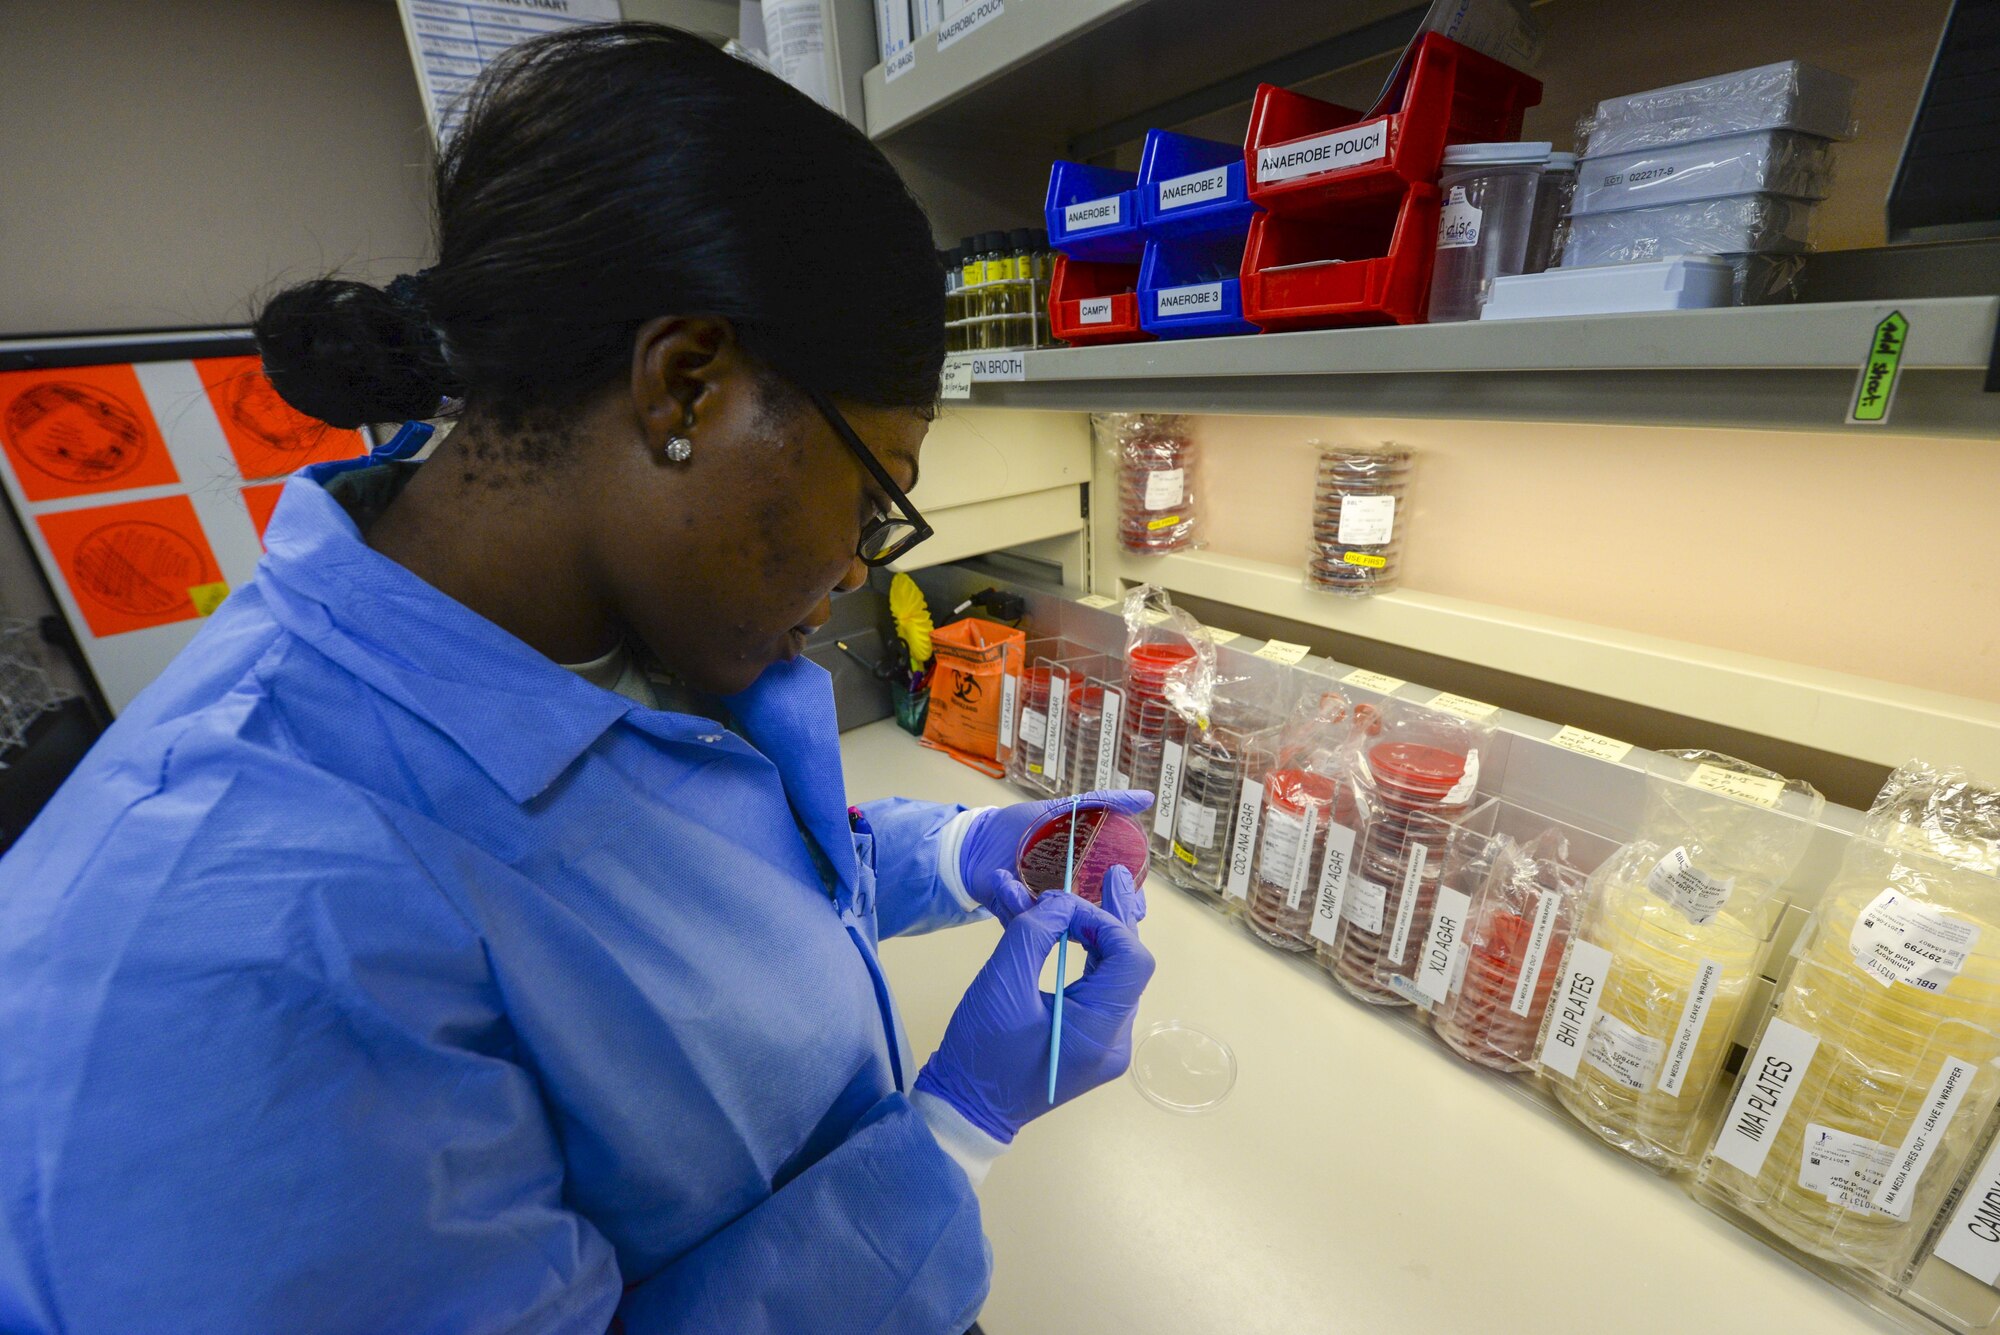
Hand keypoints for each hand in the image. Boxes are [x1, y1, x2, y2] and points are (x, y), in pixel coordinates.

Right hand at [913, 865, 1153, 1142]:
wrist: (963, 1111)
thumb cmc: (980, 1053)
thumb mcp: (1000, 985)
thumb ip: (1033, 934)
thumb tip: (1060, 905)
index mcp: (1101, 1031)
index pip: (1130, 959)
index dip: (1105, 921)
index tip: (1063, 907)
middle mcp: (1113, 1039)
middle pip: (1126, 965)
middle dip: (1112, 918)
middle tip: (1114, 875)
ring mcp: (1100, 1043)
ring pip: (1108, 974)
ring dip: (1090, 934)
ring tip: (1089, 893)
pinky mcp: (1082, 1041)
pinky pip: (1090, 989)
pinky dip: (1076, 957)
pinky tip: (1064, 927)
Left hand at [958, 790, 1152, 913]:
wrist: (978, 839)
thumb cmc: (1022, 826)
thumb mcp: (1066, 809)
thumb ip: (1104, 803)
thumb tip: (1147, 797)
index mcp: (1086, 879)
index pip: (1118, 899)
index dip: (1131, 905)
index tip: (1135, 905)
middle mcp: (1070, 901)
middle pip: (1096, 923)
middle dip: (1096, 921)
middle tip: (1085, 907)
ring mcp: (1046, 914)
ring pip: (1060, 927)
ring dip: (1048, 910)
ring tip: (1030, 889)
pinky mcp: (1019, 920)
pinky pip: (1024, 922)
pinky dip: (1014, 902)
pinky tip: (1003, 881)